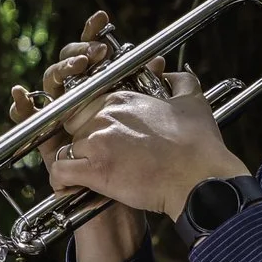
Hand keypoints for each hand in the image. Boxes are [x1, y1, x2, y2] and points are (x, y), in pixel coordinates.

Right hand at [6, 11, 162, 165]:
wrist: (131, 206)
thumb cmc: (145, 167)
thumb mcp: (155, 126)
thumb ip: (155, 94)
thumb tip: (158, 62)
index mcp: (103, 92)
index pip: (93, 55)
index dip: (94, 35)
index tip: (101, 19)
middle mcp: (80, 104)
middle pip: (69, 66)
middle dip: (78, 53)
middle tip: (95, 53)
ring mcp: (61, 121)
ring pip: (50, 87)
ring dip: (59, 72)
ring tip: (75, 67)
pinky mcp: (46, 143)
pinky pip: (28, 123)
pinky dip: (21, 107)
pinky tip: (21, 95)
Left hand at [47, 67, 245, 219]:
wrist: (200, 179)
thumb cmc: (199, 145)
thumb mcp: (192, 102)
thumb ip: (179, 81)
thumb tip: (171, 74)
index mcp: (121, 99)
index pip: (87, 106)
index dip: (95, 125)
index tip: (106, 140)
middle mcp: (105, 115)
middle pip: (74, 126)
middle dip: (83, 142)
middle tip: (101, 158)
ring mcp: (98, 141)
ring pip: (68, 149)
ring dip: (78, 163)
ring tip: (93, 176)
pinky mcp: (96, 169)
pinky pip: (61, 173)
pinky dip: (63, 182)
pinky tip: (74, 187)